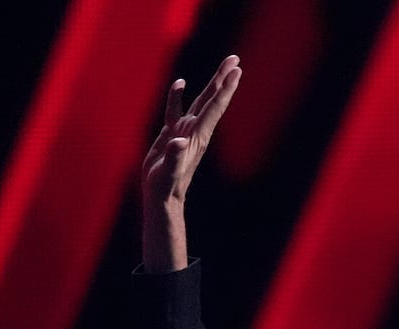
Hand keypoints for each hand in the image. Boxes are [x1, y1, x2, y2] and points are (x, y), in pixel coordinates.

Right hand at [141, 55, 241, 270]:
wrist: (162, 198)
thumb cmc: (166, 187)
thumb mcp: (169, 172)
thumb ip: (174, 156)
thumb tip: (178, 141)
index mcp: (197, 136)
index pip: (214, 107)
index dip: (225, 88)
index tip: (236, 71)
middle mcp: (195, 130)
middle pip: (212, 99)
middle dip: (223, 78)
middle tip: (235, 59)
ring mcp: (185, 131)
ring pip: (199, 101)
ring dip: (211, 84)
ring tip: (223, 68)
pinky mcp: (172, 135)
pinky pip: (176, 110)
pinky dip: (177, 96)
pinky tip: (180, 83)